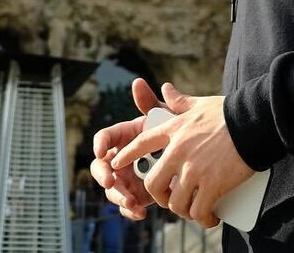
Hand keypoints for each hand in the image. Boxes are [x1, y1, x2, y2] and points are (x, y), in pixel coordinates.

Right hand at [90, 77, 162, 220]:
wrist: (193, 157)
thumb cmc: (176, 133)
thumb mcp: (166, 119)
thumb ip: (150, 103)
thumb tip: (137, 82)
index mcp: (125, 137)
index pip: (105, 138)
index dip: (100, 144)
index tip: (102, 151)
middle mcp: (121, 158)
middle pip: (101, 167)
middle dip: (103, 175)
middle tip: (111, 180)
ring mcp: (126, 178)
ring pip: (112, 190)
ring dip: (118, 197)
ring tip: (131, 202)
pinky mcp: (135, 196)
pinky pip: (127, 206)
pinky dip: (131, 211)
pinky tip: (140, 212)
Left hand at [112, 82, 253, 228]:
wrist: (253, 122)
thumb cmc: (229, 112)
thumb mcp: (200, 104)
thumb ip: (180, 101)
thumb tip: (165, 88)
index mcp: (174, 129)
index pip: (142, 142)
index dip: (127, 154)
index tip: (116, 162)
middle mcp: (178, 151)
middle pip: (154, 184)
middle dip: (160, 197)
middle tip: (172, 199)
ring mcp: (193, 170)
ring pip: (176, 202)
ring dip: (184, 211)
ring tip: (195, 211)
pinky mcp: (210, 185)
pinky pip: (198, 211)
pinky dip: (203, 218)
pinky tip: (209, 218)